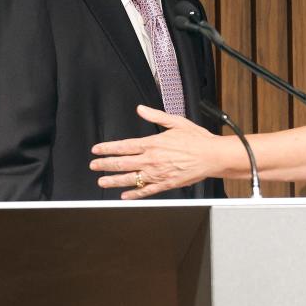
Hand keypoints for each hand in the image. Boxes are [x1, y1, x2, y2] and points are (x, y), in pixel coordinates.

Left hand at [90, 105, 218, 197]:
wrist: (212, 156)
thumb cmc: (197, 139)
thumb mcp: (176, 122)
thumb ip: (155, 116)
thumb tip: (141, 109)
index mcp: (152, 143)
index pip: (124, 146)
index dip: (107, 148)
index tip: (97, 150)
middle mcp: (152, 159)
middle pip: (122, 163)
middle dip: (105, 165)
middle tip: (94, 166)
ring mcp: (157, 173)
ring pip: (130, 179)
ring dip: (114, 180)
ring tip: (102, 182)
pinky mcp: (165, 184)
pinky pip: (146, 191)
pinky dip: (134, 194)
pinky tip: (124, 196)